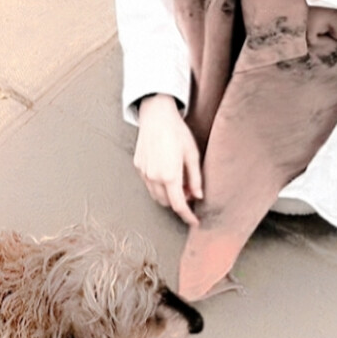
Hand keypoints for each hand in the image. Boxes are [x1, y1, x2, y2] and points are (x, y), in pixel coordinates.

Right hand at [134, 95, 202, 226]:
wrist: (156, 115)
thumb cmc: (177, 132)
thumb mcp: (192, 154)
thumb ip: (195, 178)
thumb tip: (198, 196)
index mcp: (170, 175)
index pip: (179, 205)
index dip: (187, 216)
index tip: (194, 221)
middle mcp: (154, 177)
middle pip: (167, 203)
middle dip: (179, 202)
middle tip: (189, 191)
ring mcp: (144, 172)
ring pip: (156, 195)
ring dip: (168, 195)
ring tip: (179, 181)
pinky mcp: (138, 166)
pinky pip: (149, 184)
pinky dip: (158, 186)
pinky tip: (167, 173)